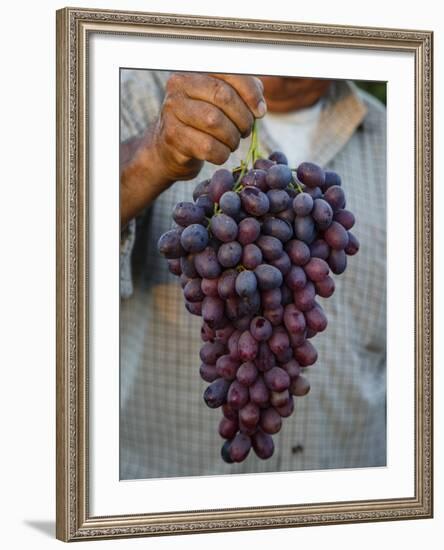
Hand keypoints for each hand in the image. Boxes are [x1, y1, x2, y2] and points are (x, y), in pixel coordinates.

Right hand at [120, 73, 265, 224]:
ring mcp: (173, 111)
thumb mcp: (219, 103)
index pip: (229, 73)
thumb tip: (259, 106)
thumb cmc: (200, 123)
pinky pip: (208, 147)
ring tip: (232, 142)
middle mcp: (179, 87)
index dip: (250, 93)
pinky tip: (220, 153)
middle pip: (223, 97)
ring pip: (215, 122)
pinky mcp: (172, 137)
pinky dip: (222, 154)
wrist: (168, 150)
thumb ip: (242, 94)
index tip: (260, 111)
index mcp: (195, 71)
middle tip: (245, 131)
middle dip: (243, 118)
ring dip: (232, 138)